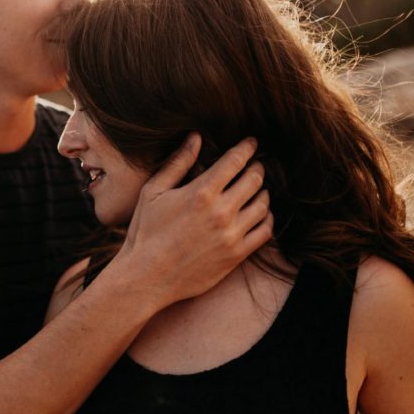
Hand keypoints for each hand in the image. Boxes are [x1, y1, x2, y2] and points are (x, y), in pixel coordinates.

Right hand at [114, 134, 272, 309]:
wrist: (146, 277)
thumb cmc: (145, 232)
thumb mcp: (154, 192)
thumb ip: (177, 163)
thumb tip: (195, 137)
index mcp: (201, 192)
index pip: (236, 161)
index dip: (247, 147)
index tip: (252, 142)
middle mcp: (221, 212)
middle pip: (254, 180)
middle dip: (257, 167)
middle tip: (255, 165)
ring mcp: (231, 235)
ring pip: (263, 205)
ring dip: (263, 192)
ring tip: (258, 189)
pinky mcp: (236, 255)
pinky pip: (264, 232)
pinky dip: (267, 219)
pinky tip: (259, 215)